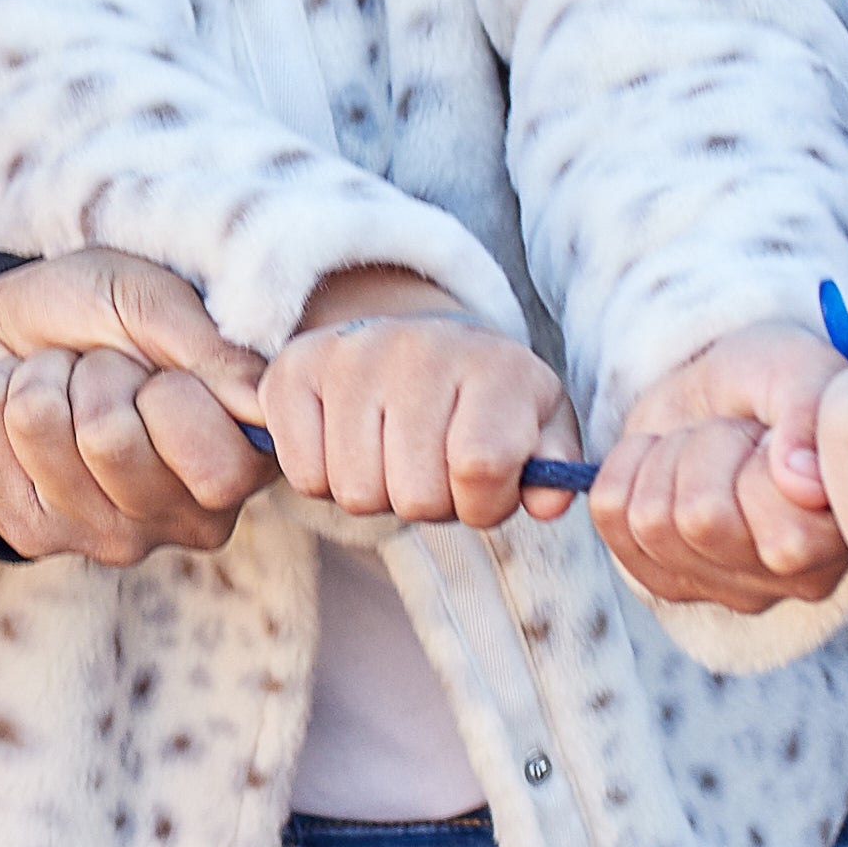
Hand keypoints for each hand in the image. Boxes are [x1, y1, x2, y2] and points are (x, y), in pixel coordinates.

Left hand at [0, 253, 270, 562]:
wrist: (13, 326)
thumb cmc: (103, 315)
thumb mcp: (156, 302)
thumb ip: (209, 349)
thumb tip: (257, 403)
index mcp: (236, 465)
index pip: (217, 467)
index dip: (172, 393)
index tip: (160, 371)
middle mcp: (179, 519)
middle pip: (109, 440)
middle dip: (94, 373)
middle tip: (98, 370)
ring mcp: (101, 535)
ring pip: (41, 428)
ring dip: (39, 377)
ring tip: (55, 382)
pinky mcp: (29, 534)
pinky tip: (14, 409)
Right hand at [256, 286, 577, 532]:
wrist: (417, 342)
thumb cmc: (485, 405)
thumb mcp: (538, 426)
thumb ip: (553, 466)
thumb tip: (549, 502)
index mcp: (494, 364)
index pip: (481, 465)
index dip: (483, 504)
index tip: (484, 489)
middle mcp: (421, 348)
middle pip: (414, 494)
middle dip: (429, 502)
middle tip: (433, 469)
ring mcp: (352, 354)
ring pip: (356, 493)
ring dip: (378, 493)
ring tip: (393, 455)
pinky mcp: (294, 369)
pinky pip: (304, 475)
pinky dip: (325, 479)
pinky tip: (348, 444)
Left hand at [591, 321, 847, 609]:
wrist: (732, 392)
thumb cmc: (777, 385)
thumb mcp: (802, 369)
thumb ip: (807, 413)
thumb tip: (799, 483)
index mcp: (843, 536)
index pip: (783, 534)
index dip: (759, 458)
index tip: (772, 435)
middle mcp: (792, 579)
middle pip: (703, 520)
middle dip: (706, 447)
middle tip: (733, 434)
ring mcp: (726, 588)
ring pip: (652, 520)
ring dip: (667, 457)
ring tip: (702, 446)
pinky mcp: (667, 579)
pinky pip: (611, 516)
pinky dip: (626, 467)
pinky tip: (666, 463)